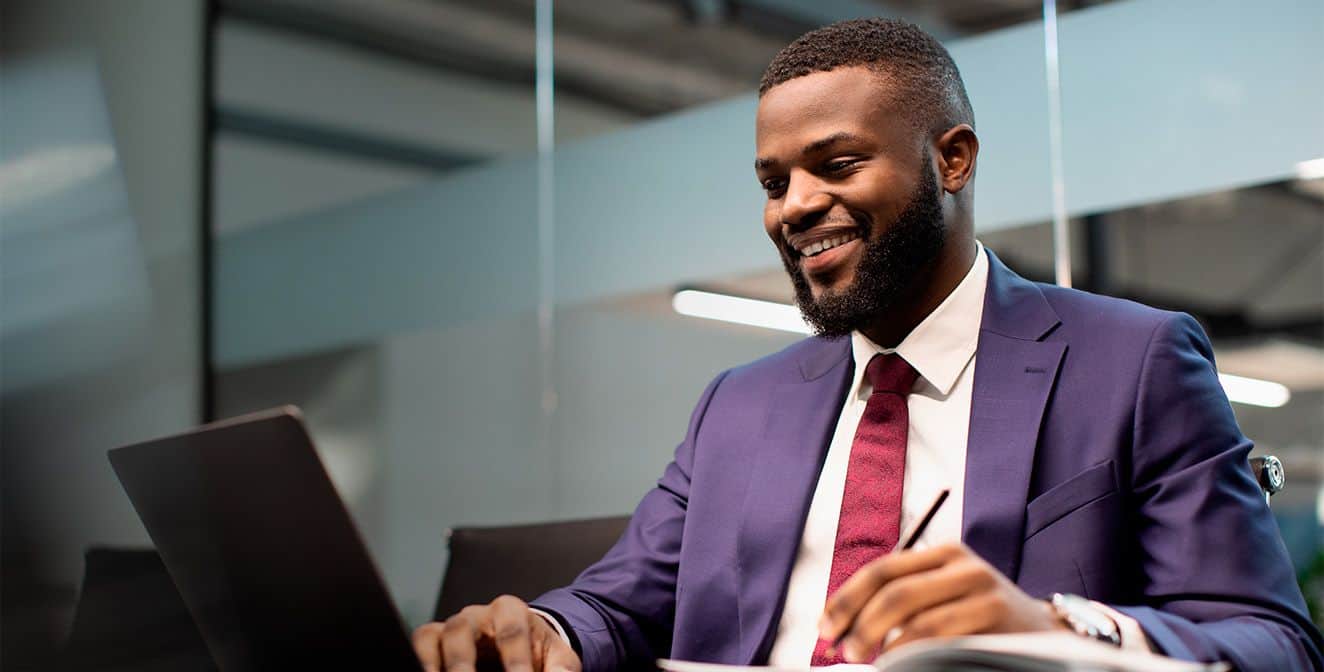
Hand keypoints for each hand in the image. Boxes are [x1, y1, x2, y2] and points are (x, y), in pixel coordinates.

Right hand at [412, 595, 581, 671]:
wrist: (519, 650)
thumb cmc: (538, 653)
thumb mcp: (558, 658)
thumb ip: (560, 670)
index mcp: (511, 611)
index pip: (511, 633)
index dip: (515, 663)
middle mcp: (476, 614)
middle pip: (463, 630)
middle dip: (463, 665)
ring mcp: (451, 626)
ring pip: (433, 636)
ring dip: (432, 665)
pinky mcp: (432, 641)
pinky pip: (419, 645)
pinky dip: (420, 662)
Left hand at [818, 543, 1067, 661]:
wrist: (1046, 634)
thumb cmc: (980, 619)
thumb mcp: (943, 596)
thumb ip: (901, 599)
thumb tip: (841, 625)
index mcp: (942, 553)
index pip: (881, 571)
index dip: (846, 600)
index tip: (824, 628)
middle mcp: (963, 565)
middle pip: (895, 593)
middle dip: (860, 624)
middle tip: (844, 652)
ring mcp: (983, 591)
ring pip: (919, 620)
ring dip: (885, 646)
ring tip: (870, 661)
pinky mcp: (998, 620)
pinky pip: (945, 641)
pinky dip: (915, 655)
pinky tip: (902, 663)